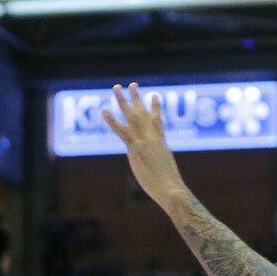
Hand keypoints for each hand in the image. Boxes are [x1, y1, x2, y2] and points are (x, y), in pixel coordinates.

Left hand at [101, 84, 187, 207]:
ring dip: (123, 101)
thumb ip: (160, 167)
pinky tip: (104, 110)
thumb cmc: (171, 189)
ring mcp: (145, 143)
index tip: (154, 96)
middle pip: (144, 114)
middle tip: (132, 84)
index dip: (155, 108)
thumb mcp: (166, 174)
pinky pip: (122, 132)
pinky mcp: (137, 150)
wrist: (172, 190)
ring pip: (133, 117)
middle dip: (137, 99)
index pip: (157, 122)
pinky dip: (112, 121)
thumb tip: (160, 170)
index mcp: (161, 144)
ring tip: (116, 87)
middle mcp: (153, 139)